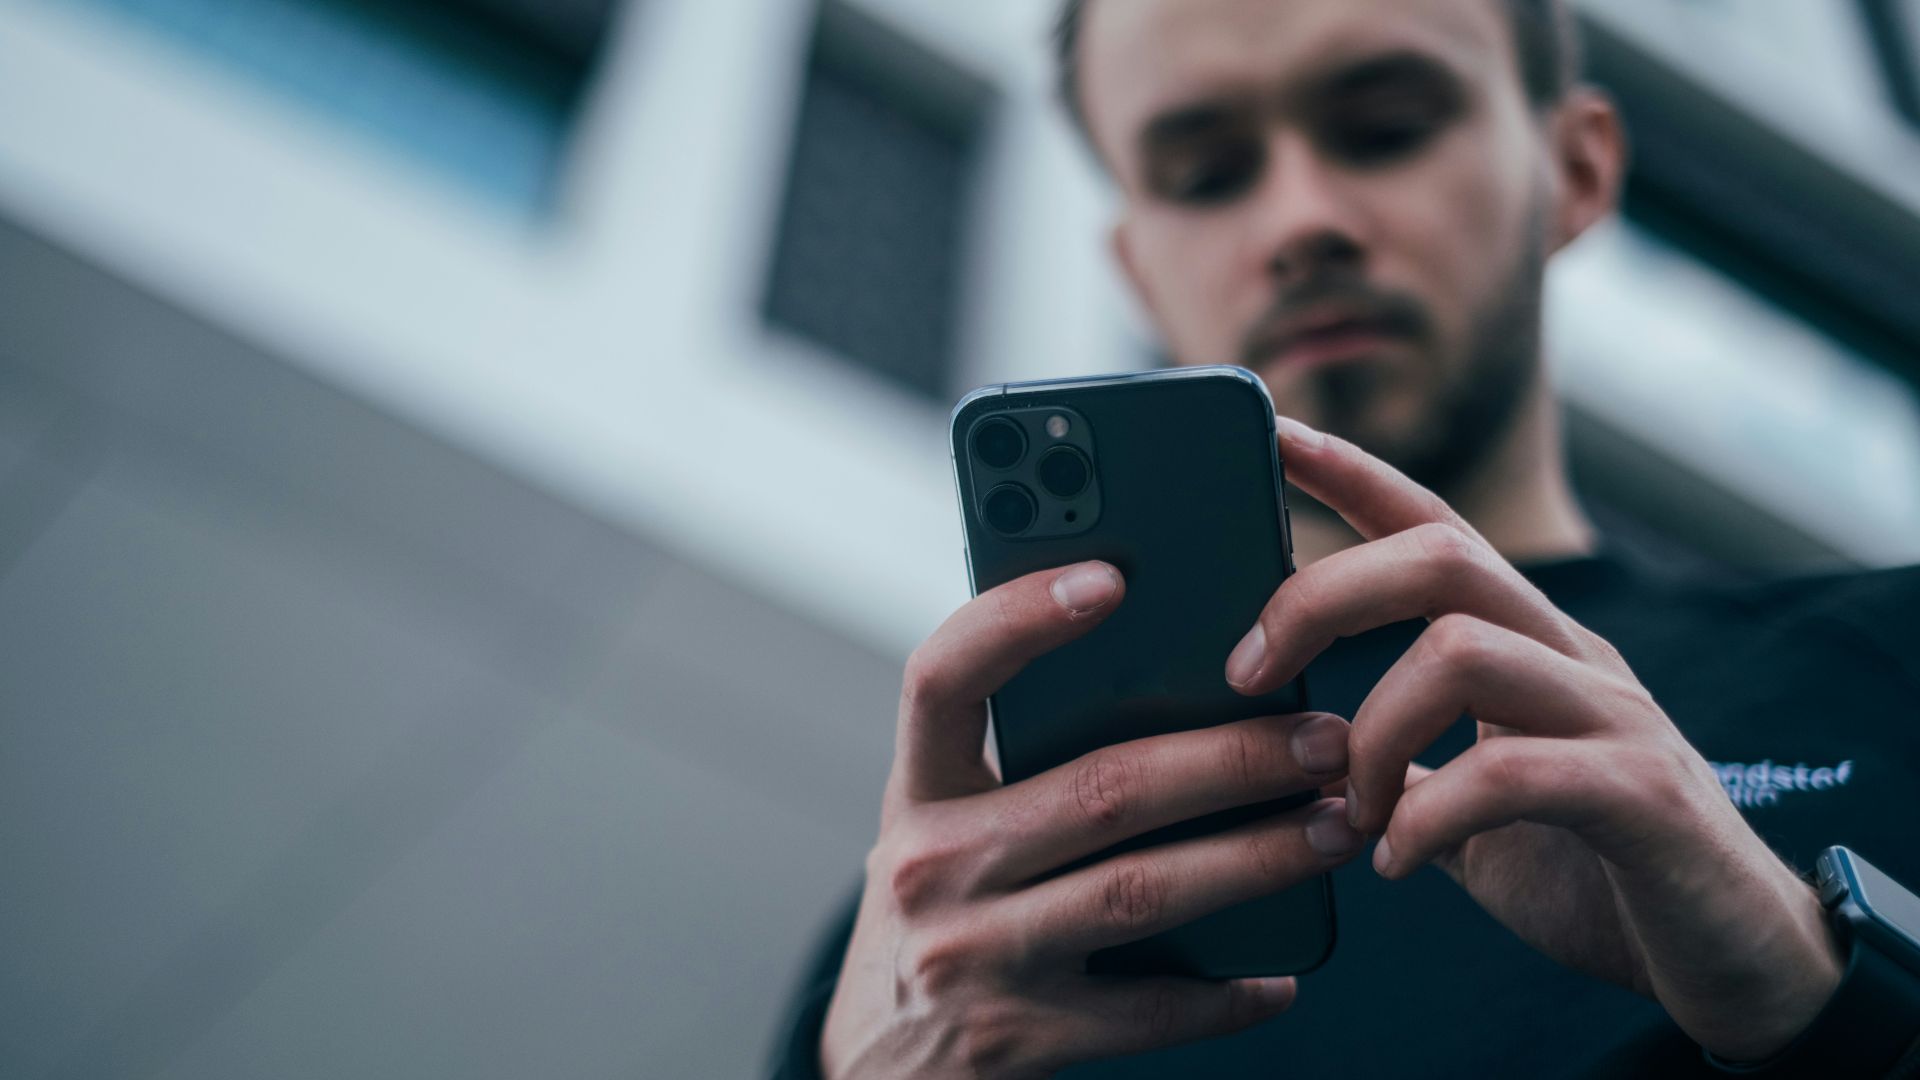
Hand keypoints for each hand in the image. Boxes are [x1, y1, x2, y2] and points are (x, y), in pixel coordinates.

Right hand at [820, 562, 1364, 1077]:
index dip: (1018, 618)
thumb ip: (1019, 766)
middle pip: (1099, 788)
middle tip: (1322, 738)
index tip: (1110, 575)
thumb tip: (1180, 685)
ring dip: (1255, 857)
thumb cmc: (938, 916)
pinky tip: (1281, 974)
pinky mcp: (1016, 1038)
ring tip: (1335, 827)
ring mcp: (971, 956)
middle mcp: (931, 865)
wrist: (875, 1070)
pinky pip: (1146, 1011)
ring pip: (1139, 890)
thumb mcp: (946, 829)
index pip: (943, 676)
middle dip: (1230, 756)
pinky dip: (1224, 994)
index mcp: (916, 791)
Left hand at [1223, 416, 1841, 1061]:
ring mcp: (1616, 719)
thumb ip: (1409, 770)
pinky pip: (1511, 772)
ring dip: (1371, 733)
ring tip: (1347, 812)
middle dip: (1321, 596)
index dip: (1354, 475)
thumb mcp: (1477, 814)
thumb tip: (1307, 753)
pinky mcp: (1645, 797)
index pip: (1435, 528)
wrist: (1744, 969)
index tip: (1273, 433)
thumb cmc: (1602, 881)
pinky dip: (1428, 817)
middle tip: (1245, 672)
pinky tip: (1398, 863)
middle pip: (1440, 556)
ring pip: (1463, 649)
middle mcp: (1575, 660)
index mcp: (1531, 650)